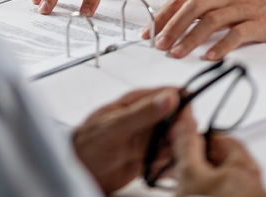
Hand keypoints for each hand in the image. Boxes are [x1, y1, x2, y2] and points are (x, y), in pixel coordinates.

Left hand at [71, 87, 188, 194]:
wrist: (79, 169)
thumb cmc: (88, 143)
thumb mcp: (116, 126)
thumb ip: (143, 113)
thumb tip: (168, 98)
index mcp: (138, 101)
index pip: (171, 95)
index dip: (183, 106)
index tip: (186, 121)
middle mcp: (147, 118)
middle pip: (178, 119)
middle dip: (183, 132)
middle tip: (177, 145)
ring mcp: (149, 137)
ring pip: (176, 139)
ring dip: (178, 150)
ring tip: (167, 159)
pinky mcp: (150, 156)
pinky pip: (169, 158)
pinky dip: (171, 164)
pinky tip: (162, 169)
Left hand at [147, 0, 265, 59]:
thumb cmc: (265, 5)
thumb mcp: (232, 1)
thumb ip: (209, 11)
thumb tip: (178, 27)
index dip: (162, 15)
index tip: (148, 32)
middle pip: (192, 7)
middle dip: (171, 26)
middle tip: (158, 44)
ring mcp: (245, 8)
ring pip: (211, 19)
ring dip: (190, 37)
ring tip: (177, 53)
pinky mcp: (261, 23)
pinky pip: (238, 33)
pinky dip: (221, 45)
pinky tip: (210, 56)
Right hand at [173, 131, 265, 196]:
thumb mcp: (189, 174)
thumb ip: (187, 146)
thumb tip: (184, 125)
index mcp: (246, 166)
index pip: (221, 137)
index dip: (198, 138)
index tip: (183, 144)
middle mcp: (255, 184)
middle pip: (224, 160)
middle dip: (201, 162)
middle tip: (183, 169)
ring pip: (224, 181)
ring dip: (205, 181)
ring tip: (188, 189)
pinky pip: (227, 196)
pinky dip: (211, 195)